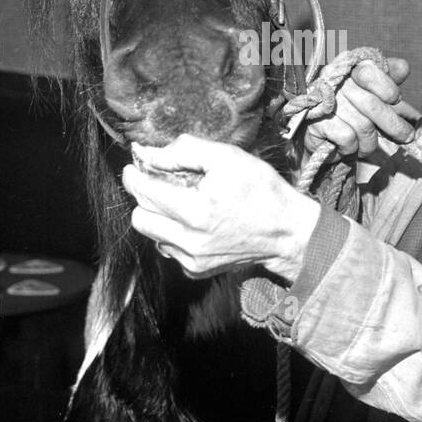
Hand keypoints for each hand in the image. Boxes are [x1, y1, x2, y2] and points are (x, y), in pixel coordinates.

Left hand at [123, 135, 319, 281]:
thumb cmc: (260, 190)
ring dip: (157, 215)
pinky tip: (193, 221)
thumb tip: (148, 153)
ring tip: (178, 200)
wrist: (287, 232)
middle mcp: (189, 241)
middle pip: (140, 217)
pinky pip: (168, 248)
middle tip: (157, 181)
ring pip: (151, 234)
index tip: (136, 165)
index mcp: (196, 211)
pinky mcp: (196, 270)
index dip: (134, 174)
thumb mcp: (227, 157)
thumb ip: (184, 151)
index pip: (145, 192)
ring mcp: (192, 259)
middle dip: (143, 196)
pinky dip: (172, 233)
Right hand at [302, 57, 420, 158]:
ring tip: (368, 145)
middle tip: (407, 137)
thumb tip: (403, 67)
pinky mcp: (317, 122)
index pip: (369, 72)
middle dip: (393, 125)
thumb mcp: (371, 91)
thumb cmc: (351, 109)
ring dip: (370, 142)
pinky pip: (348, 138)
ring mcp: (324, 102)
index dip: (387, 88)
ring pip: (363, 126)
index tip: (396, 100)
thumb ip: (388, 78)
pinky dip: (353, 148)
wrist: (320, 134)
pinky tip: (350, 147)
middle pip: (371, 104)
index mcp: (347, 66)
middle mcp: (333, 80)